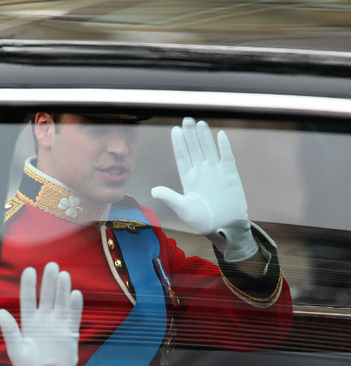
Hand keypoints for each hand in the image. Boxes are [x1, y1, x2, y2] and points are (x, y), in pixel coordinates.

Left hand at [0, 262, 82, 365]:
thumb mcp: (15, 350)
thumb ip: (10, 330)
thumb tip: (0, 312)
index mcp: (28, 323)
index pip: (28, 299)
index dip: (29, 285)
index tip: (30, 270)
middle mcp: (44, 321)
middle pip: (47, 297)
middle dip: (49, 281)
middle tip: (51, 265)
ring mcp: (58, 326)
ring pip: (61, 303)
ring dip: (62, 289)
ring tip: (63, 274)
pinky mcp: (70, 334)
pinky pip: (73, 317)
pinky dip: (75, 306)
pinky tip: (75, 294)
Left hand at [151, 117, 257, 261]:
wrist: (225, 228)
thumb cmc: (203, 222)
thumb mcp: (184, 209)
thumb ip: (170, 198)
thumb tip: (154, 191)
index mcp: (188, 179)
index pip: (182, 157)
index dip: (179, 144)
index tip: (174, 130)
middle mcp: (201, 173)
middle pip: (194, 149)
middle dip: (190, 135)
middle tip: (186, 119)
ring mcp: (216, 173)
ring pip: (209, 149)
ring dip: (204, 137)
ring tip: (199, 123)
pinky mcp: (230, 175)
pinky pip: (227, 157)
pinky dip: (224, 146)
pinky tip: (220, 134)